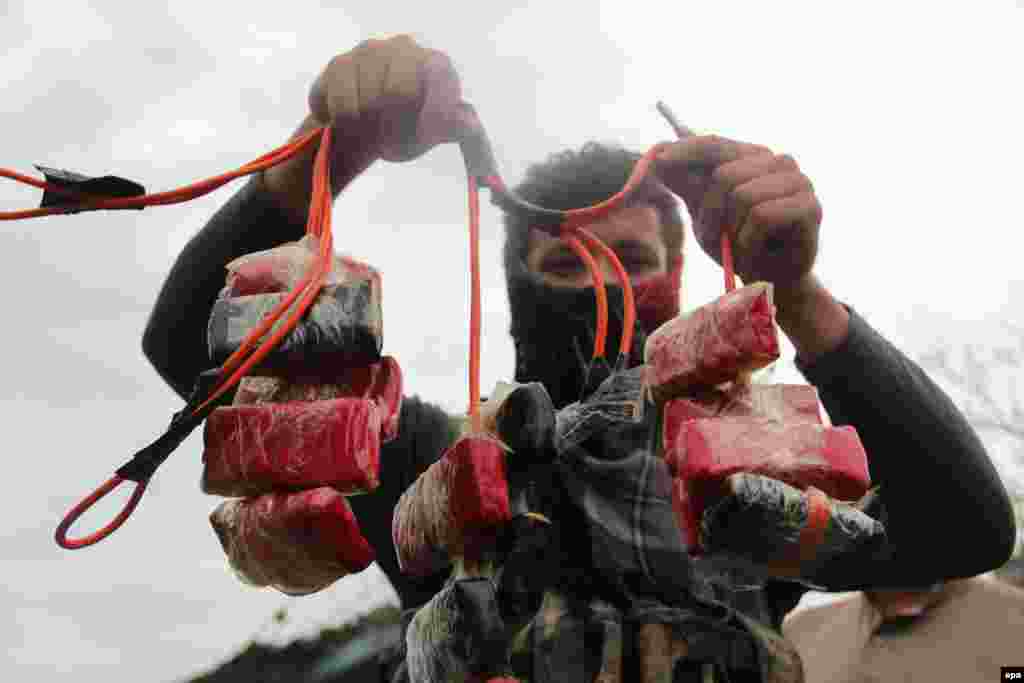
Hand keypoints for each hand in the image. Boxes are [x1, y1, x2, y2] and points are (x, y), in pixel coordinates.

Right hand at [308, 35, 474, 162]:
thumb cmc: (410, 128)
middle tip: (393, 144)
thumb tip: (466, 125)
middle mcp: (405, 48)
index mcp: (437, 64)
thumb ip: (456, 129)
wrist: (366, 128)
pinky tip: (351, 122)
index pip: (439, 80)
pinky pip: (343, 105)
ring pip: (369, 101)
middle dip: (396, 128)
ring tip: (374, 131)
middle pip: (399, 92)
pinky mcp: (339, 64)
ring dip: (371, 130)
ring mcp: (371, 51)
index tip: (424, 138)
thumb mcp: (437, 133)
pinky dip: (347, 125)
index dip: (431, 115)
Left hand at [653, 135, 822, 291]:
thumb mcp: (705, 214)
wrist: (770, 282)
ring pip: (743, 195)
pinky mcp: (810, 206)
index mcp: (753, 157)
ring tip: (741, 246)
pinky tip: (758, 251)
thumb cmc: (738, 245)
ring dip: (733, 231)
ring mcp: (798, 180)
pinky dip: (751, 241)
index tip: (660, 161)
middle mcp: (778, 161)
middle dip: (711, 213)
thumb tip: (659, 154)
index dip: (687, 151)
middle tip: (718, 237)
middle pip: (724, 175)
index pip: (716, 144)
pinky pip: (762, 216)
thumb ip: (689, 185)